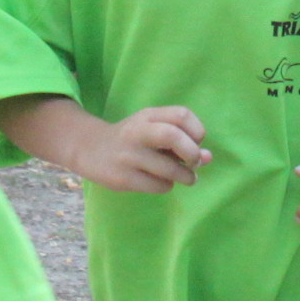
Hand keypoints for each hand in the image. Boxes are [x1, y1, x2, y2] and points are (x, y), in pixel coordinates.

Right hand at [73, 105, 210, 193]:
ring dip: (185, 176)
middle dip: (191, 153)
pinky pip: (157, 185)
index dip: (197, 131)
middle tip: (194, 162)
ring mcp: (128, 156)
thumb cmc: (134, 140)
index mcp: (148, 116)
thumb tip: (208, 158)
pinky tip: (162, 182)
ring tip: (186, 177)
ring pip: (168, 169)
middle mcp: (137, 132)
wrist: (91, 150)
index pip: (182, 115)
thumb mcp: (154, 130)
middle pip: (172, 135)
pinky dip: (167, 186)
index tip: (196, 142)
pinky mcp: (123, 178)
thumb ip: (183, 140)